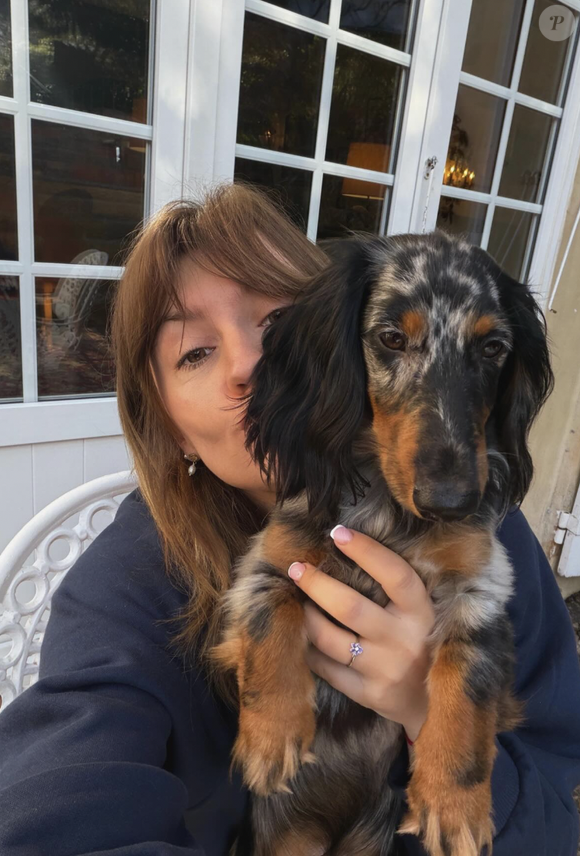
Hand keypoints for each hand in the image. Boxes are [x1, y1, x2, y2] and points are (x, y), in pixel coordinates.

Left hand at [287, 525, 434, 740]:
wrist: (435, 705)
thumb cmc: (421, 644)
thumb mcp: (421, 614)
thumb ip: (395, 589)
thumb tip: (347, 545)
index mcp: (423, 613)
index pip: (395, 575)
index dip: (366, 551)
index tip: (338, 533)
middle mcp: (406, 641)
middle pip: (350, 608)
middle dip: (317, 584)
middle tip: (295, 567)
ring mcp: (387, 670)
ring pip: (331, 640)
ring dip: (308, 617)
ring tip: (299, 603)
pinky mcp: (370, 695)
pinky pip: (327, 669)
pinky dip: (310, 650)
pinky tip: (304, 637)